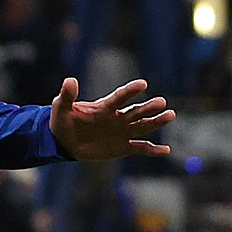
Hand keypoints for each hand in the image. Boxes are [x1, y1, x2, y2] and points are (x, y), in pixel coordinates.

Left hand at [49, 77, 173, 161]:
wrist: (65, 141)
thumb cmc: (63, 121)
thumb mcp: (61, 108)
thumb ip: (67, 96)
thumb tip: (70, 81)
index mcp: (105, 107)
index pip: (120, 97)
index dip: (131, 91)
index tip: (143, 84)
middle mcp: (118, 118)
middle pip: (136, 111)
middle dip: (149, 107)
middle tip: (162, 102)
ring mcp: (122, 132)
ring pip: (143, 126)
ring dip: (156, 122)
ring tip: (170, 115)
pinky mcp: (124, 147)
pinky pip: (141, 148)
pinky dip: (153, 150)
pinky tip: (166, 150)